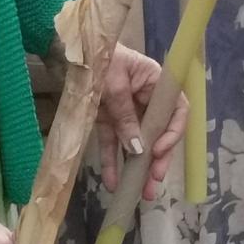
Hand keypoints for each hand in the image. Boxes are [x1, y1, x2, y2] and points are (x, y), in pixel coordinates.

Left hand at [95, 45, 184, 198]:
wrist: (67, 51)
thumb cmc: (98, 59)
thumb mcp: (114, 86)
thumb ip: (126, 117)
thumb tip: (138, 149)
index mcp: (155, 82)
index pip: (176, 111)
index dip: (172, 133)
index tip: (158, 151)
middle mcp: (145, 98)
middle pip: (158, 132)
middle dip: (157, 159)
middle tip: (153, 183)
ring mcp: (126, 111)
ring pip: (136, 143)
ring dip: (137, 167)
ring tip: (138, 192)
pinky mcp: (108, 119)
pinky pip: (113, 143)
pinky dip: (112, 162)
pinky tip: (112, 183)